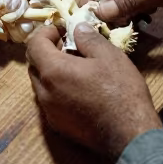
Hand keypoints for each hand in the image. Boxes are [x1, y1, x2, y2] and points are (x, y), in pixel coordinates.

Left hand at [26, 24, 161, 159]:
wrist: (129, 134)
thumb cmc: (120, 91)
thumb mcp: (109, 55)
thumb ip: (88, 38)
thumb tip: (77, 28)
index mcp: (53, 71)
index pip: (33, 44)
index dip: (45, 32)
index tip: (61, 30)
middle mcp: (44, 92)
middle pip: (34, 65)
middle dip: (47, 51)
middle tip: (69, 46)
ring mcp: (49, 112)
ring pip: (41, 84)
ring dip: (52, 72)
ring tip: (76, 68)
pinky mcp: (58, 126)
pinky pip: (50, 101)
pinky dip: (57, 90)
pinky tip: (79, 89)